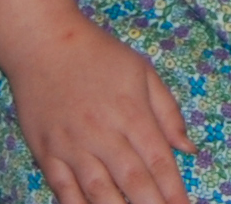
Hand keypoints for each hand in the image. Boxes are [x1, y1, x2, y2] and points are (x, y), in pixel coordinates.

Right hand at [1, 11, 191, 203]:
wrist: (42, 42)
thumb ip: (168, 112)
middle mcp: (103, 133)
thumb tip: (188, 149)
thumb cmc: (97, 54)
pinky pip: (63, 190)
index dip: (174, 192)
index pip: (159, 162)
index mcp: (132, 113)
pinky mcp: (47, 153)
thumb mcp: (142, 71)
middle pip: (133, 181)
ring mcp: (73, 146)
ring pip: (99, 191)